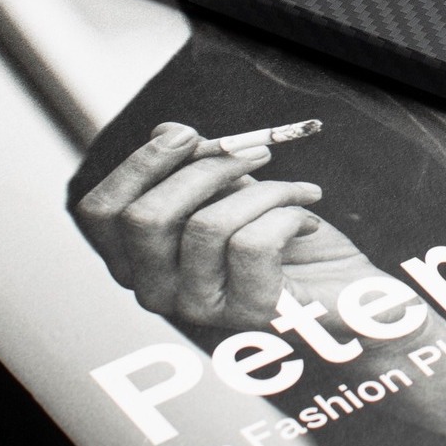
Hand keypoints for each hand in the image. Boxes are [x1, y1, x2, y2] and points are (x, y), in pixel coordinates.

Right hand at [73, 121, 378, 334]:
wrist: (346, 289)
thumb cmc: (284, 237)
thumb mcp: (235, 190)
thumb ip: (198, 166)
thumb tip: (166, 131)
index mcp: (140, 256)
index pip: (99, 212)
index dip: (138, 164)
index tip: (187, 135)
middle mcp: (156, 289)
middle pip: (144, 218)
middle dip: (204, 169)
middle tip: (256, 152)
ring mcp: (196, 308)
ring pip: (206, 226)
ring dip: (265, 189)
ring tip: (298, 190)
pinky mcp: (245, 315)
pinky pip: (253, 244)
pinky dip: (289, 213)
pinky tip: (308, 219)